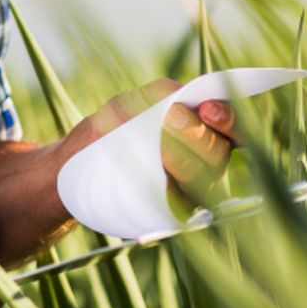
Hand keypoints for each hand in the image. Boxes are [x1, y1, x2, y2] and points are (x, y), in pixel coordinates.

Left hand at [79, 79, 240, 209]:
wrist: (75, 168)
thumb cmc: (106, 131)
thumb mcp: (124, 106)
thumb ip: (155, 96)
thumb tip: (180, 94)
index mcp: (200, 134)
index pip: (232, 129)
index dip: (228, 119)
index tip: (209, 109)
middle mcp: (202, 164)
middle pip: (218, 152)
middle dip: (198, 134)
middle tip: (173, 119)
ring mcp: (189, 191)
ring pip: (202, 178)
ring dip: (183, 158)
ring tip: (160, 144)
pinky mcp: (172, 213)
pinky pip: (182, 203)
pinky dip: (172, 188)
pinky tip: (157, 174)